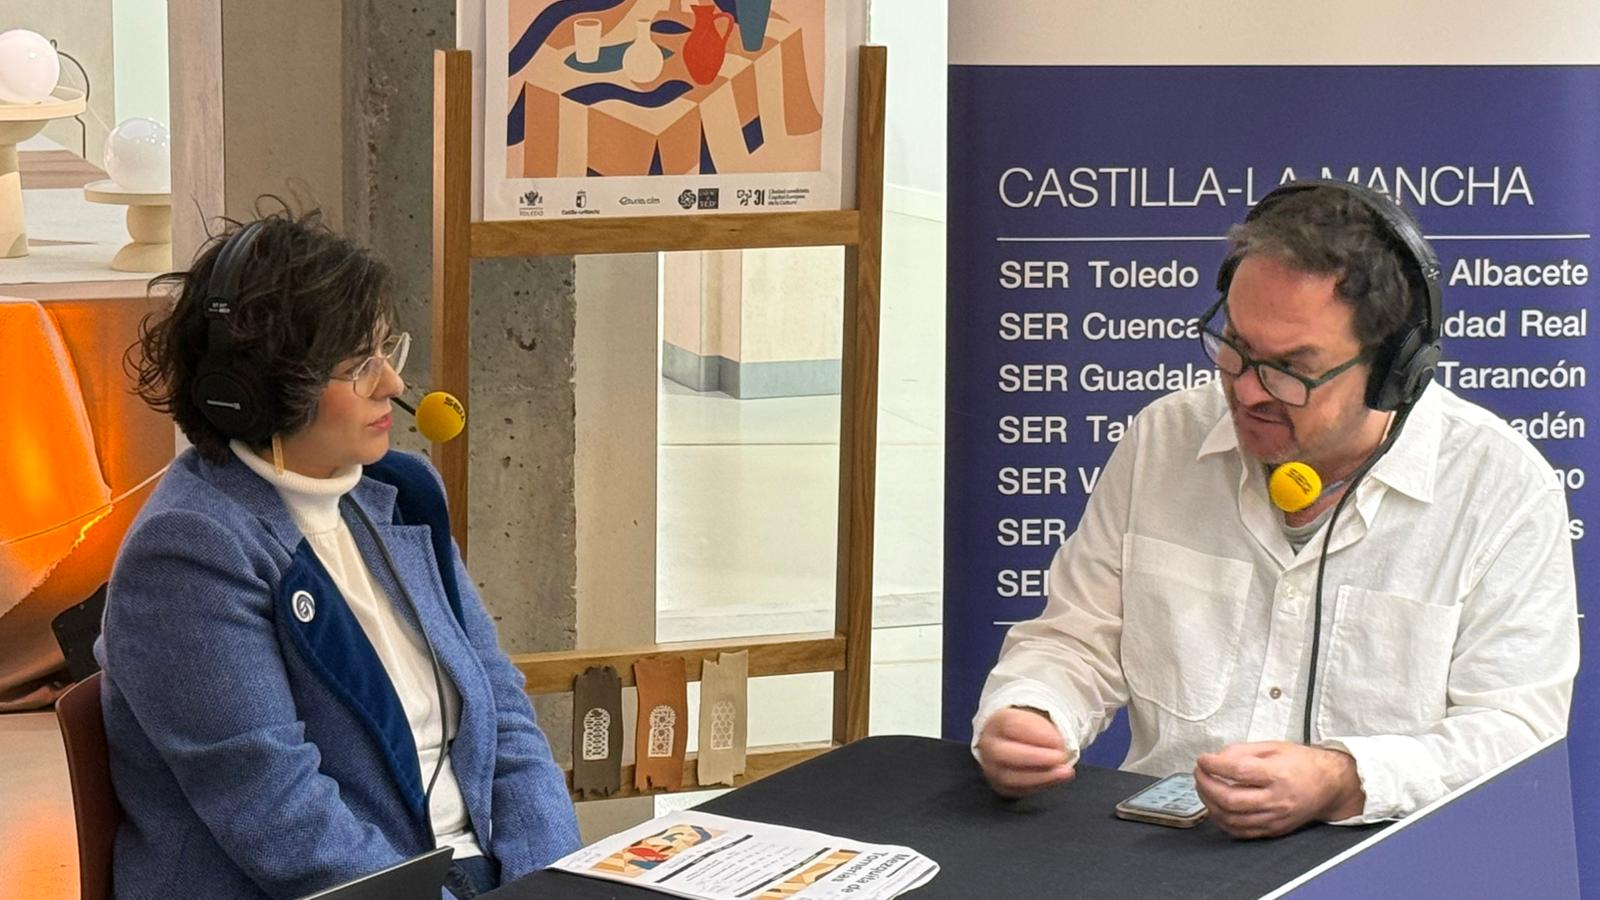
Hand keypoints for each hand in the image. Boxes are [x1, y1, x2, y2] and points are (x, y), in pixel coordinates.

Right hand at [977, 707, 1074, 797]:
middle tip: (1060, 758)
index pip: (1011, 726)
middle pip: (1003, 753)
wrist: (1008, 742)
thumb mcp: (1035, 721)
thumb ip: (1047, 732)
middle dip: (1035, 758)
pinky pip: (1017, 790)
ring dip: (1041, 776)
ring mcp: (991, 768)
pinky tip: (1055, 779)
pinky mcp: (999, 786)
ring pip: (1009, 777)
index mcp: (997, 723)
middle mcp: (989, 746)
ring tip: (1063, 772)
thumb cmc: (1026, 731)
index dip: (1038, 734)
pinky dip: (1039, 786)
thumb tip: (1059, 750)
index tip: (1059, 741)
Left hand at [1193, 742, 1364, 838]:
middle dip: (1206, 786)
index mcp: (1278, 774)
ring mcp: (1275, 818)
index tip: (1203, 759)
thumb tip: (1216, 759)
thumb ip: (1242, 751)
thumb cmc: (1301, 764)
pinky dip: (1222, 820)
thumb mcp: (1272, 747)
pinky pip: (1241, 831)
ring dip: (1210, 804)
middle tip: (1199, 774)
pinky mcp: (1274, 830)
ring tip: (1204, 788)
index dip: (1214, 765)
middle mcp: (1277, 799)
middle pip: (1231, 800)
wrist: (1329, 786)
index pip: (1239, 772)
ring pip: (1232, 819)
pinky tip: (1216, 806)